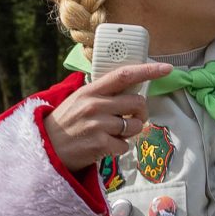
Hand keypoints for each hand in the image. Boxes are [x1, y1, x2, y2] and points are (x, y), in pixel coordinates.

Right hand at [45, 61, 169, 173]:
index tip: (167, 67)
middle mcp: (95, 105)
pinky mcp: (101, 144)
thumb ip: (103, 93)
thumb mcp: (80, 100)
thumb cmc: (67, 123)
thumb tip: (131, 88)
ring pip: (134, 126)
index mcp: (91, 90)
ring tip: (112, 133)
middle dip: (141, 113)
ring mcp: (98, 125)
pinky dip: (119, 147)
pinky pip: (125, 145)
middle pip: (137, 103)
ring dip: (130, 132)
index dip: (148, 71)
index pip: (123, 75)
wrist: (47, 148)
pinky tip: (104, 146)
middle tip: (132, 118)